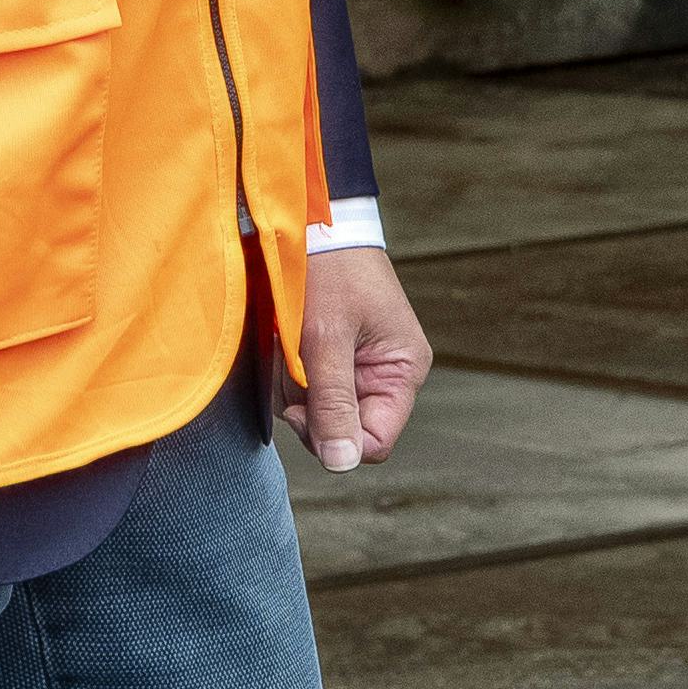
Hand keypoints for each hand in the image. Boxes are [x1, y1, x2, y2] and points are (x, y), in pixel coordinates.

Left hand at [292, 242, 429, 471]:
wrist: (311, 225)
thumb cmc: (328, 274)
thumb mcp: (326, 339)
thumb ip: (334, 403)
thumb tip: (342, 462)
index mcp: (401, 372)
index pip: (374, 441)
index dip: (336, 436)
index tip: (304, 406)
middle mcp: (385, 376)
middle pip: (343, 430)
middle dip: (311, 408)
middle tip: (293, 368)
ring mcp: (358, 369)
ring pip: (319, 414)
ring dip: (295, 390)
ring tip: (289, 346)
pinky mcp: (333, 360)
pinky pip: (307, 392)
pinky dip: (289, 376)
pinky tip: (286, 345)